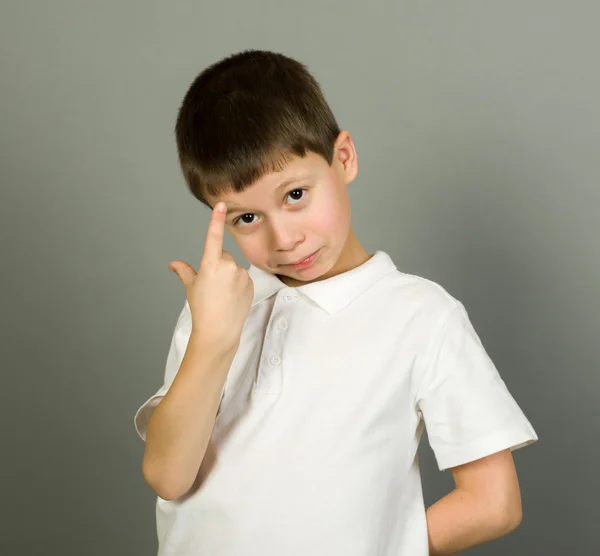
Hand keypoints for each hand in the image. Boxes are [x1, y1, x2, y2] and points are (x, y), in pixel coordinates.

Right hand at [168, 202, 253, 349]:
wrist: (219, 331)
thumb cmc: (203, 309)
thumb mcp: (191, 287)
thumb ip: (184, 271)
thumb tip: (173, 264)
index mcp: (211, 265)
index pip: (213, 237)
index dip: (216, 219)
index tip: (221, 205)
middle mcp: (228, 266)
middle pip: (223, 256)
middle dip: (218, 266)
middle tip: (212, 285)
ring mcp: (241, 275)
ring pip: (234, 267)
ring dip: (229, 275)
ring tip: (223, 294)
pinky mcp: (251, 283)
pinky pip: (243, 277)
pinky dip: (238, 283)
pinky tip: (232, 297)